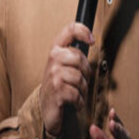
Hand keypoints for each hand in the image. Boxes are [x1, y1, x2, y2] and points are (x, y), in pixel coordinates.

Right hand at [39, 22, 93, 137]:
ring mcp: (53, 74)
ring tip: (77, 93)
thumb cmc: (59, 86)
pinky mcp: (56, 90)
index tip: (92, 41)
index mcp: (56, 49)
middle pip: (79, 57)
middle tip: (82, 81)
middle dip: (86, 72)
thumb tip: (91, 41)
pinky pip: (77, 93)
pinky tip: (74, 102)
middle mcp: (53, 59)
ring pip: (80, 77)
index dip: (83, 32)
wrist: (46, 108)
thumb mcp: (64, 66)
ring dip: (83, 89)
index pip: (70, 30)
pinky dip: (79, 101)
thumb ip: (74, 54)